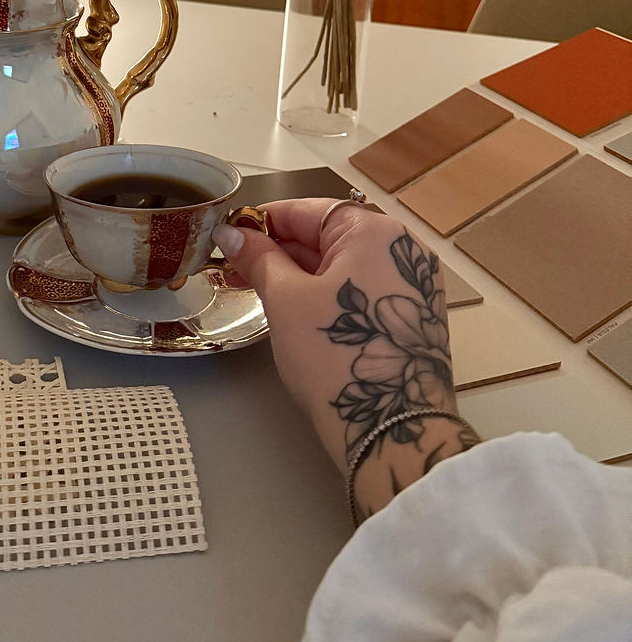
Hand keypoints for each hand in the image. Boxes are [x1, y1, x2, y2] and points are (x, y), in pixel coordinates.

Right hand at [213, 199, 478, 518]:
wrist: (391, 431)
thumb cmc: (335, 356)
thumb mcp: (286, 301)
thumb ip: (259, 259)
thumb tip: (231, 233)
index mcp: (374, 231)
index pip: (307, 211)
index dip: (262, 222)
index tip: (229, 237)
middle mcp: (401, 248)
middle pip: (327, 235)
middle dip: (278, 250)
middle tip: (234, 269)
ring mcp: (411, 283)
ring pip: (342, 264)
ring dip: (298, 273)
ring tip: (255, 290)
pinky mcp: (412, 315)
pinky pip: (359, 288)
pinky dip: (325, 293)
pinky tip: (292, 309)